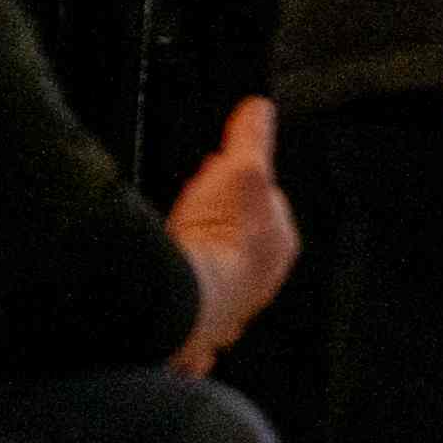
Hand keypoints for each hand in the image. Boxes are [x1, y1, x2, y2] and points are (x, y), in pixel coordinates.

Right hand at [166, 98, 295, 372]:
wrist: (184, 299)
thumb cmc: (217, 240)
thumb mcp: (240, 170)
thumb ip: (251, 139)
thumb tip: (260, 110)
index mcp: (279, 244)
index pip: (264, 205)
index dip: (237, 184)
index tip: (216, 171)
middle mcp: (260, 282)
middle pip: (238, 241)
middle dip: (217, 222)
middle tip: (192, 205)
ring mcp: (228, 309)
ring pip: (214, 276)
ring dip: (198, 259)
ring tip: (173, 241)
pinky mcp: (196, 331)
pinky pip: (189, 310)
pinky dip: (179, 299)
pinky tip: (162, 288)